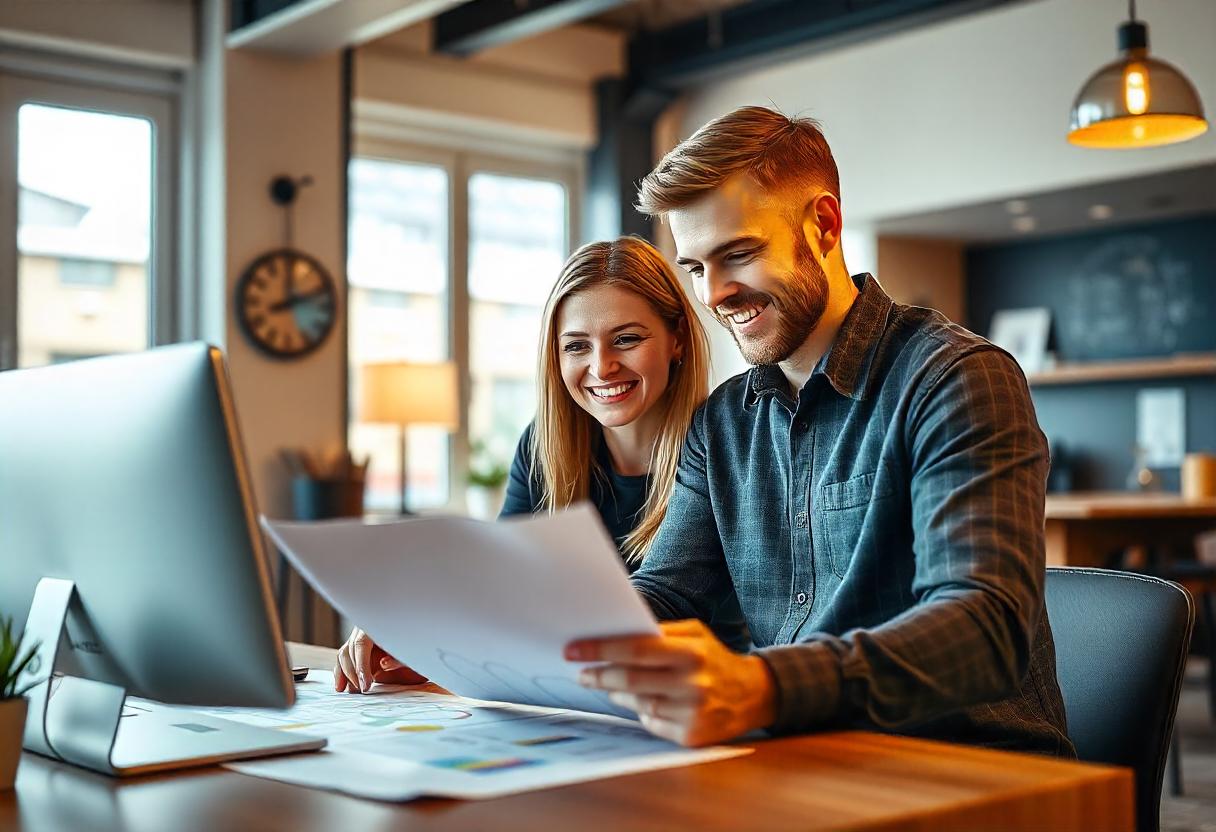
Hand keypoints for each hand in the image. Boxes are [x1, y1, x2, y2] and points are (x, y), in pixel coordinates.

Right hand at [334, 626, 426, 692]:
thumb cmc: (417, 642)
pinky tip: (341, 686)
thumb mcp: (412, 650)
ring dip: (345, 674)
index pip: (361, 644)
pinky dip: (342, 672)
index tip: (365, 685)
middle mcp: (366, 627)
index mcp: (377, 624)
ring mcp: (360, 635)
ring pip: (345, 653)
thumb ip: (399, 657)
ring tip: (353, 691)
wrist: (420, 634)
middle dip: (354, 672)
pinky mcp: (357, 645)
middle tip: (362, 690)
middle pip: (351, 650)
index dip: (361, 666)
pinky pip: (346, 657)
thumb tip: (383, 664)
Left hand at [566, 619, 776, 746]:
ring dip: (617, 694)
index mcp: (692, 652)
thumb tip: (614, 636)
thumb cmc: (713, 660)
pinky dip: (641, 711)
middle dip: (599, 676)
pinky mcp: (691, 736)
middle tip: (581, 673)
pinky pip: (652, 723)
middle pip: (631, 680)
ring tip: (608, 685)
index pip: (637, 649)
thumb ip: (660, 634)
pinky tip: (641, 702)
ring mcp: (692, 713)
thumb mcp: (695, 635)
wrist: (753, 695)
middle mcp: (693, 683)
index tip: (574, 649)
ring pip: (638, 703)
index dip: (601, 649)